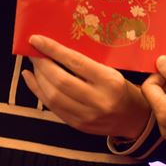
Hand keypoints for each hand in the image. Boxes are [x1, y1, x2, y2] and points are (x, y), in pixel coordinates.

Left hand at [22, 35, 150, 138]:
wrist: (134, 119)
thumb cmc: (122, 89)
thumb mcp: (113, 71)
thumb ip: (88, 63)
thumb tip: (58, 47)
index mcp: (110, 81)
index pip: (76, 62)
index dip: (53, 50)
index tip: (37, 40)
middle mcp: (99, 100)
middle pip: (61, 81)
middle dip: (42, 63)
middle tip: (32, 51)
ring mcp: (87, 116)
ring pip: (53, 96)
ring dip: (38, 77)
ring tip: (34, 63)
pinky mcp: (78, 125)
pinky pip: (52, 108)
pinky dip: (38, 91)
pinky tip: (31, 78)